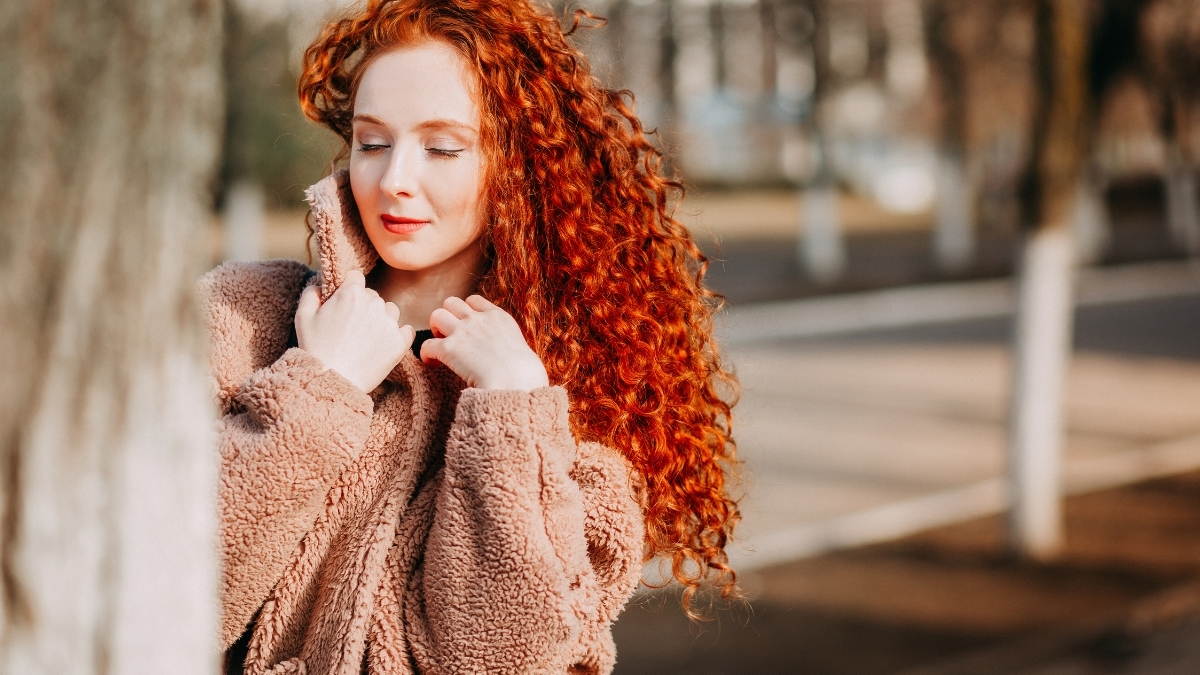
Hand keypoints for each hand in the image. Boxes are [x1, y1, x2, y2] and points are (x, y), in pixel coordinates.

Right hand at [295, 269, 414, 392]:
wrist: (333, 381)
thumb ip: (312, 293)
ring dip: (381, 319)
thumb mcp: (303, 317)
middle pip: (373, 296)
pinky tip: (383, 344)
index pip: (356, 277)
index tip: (344, 302)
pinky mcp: (400, 342)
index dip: (349, 288)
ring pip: (390, 311)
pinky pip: (406, 330)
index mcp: (351, 293)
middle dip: (363, 306)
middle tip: (351, 327)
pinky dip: (397, 335)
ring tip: (366, 338)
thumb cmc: (315, 349)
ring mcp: (389, 323)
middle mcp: (374, 304)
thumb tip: (320, 284)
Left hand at [421, 295, 549, 391]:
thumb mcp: (520, 347)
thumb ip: (507, 342)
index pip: (473, 300)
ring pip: (436, 315)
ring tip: (441, 346)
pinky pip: (426, 345)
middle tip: (450, 336)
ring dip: (435, 330)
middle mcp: (478, 319)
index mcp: (497, 316)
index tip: (466, 327)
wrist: (517, 382)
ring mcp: (462, 332)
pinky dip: (426, 354)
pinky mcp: (449, 349)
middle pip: (451, 302)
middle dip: (448, 317)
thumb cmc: (525, 374)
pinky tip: (432, 364)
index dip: (466, 312)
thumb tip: (504, 353)